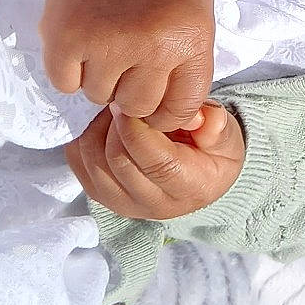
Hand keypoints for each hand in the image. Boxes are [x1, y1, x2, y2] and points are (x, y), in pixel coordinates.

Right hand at [41, 0, 213, 132]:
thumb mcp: (198, 18)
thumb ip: (193, 68)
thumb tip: (181, 121)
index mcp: (188, 41)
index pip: (180, 110)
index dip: (167, 112)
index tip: (157, 99)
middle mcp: (149, 47)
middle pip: (136, 107)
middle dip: (132, 90)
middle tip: (128, 58)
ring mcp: (104, 44)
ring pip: (99, 96)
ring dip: (101, 76)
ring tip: (106, 40)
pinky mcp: (65, 39)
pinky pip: (66, 84)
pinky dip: (71, 69)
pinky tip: (82, 40)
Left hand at [67, 102, 246, 220]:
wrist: (201, 179)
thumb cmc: (213, 152)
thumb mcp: (226, 135)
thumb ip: (216, 125)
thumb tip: (201, 117)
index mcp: (189, 188)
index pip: (156, 162)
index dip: (139, 128)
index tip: (135, 101)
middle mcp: (153, 204)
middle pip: (118, 161)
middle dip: (116, 123)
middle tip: (125, 100)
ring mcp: (124, 204)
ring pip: (93, 163)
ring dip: (98, 129)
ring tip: (116, 111)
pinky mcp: (102, 196)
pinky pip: (78, 164)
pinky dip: (84, 139)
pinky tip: (104, 125)